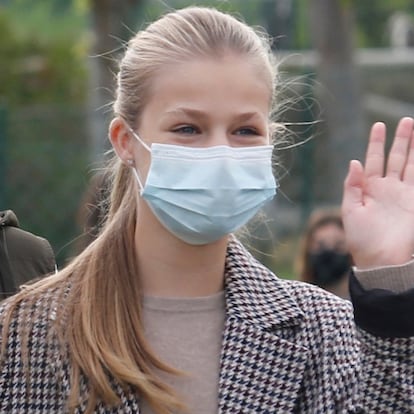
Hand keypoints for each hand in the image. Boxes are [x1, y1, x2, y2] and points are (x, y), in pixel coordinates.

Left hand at [342, 117, 413, 268]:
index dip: (376, 143)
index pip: (373, 160)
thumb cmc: (362, 239)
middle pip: (395, 158)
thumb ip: (352, 186)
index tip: (379, 126)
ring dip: (413, 148)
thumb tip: (354, 162)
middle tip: (406, 121)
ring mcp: (404, 194)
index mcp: (368, 189)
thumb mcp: (350, 211)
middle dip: (400, 140)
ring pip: (410, 164)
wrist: (382, 260)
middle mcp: (387, 189)